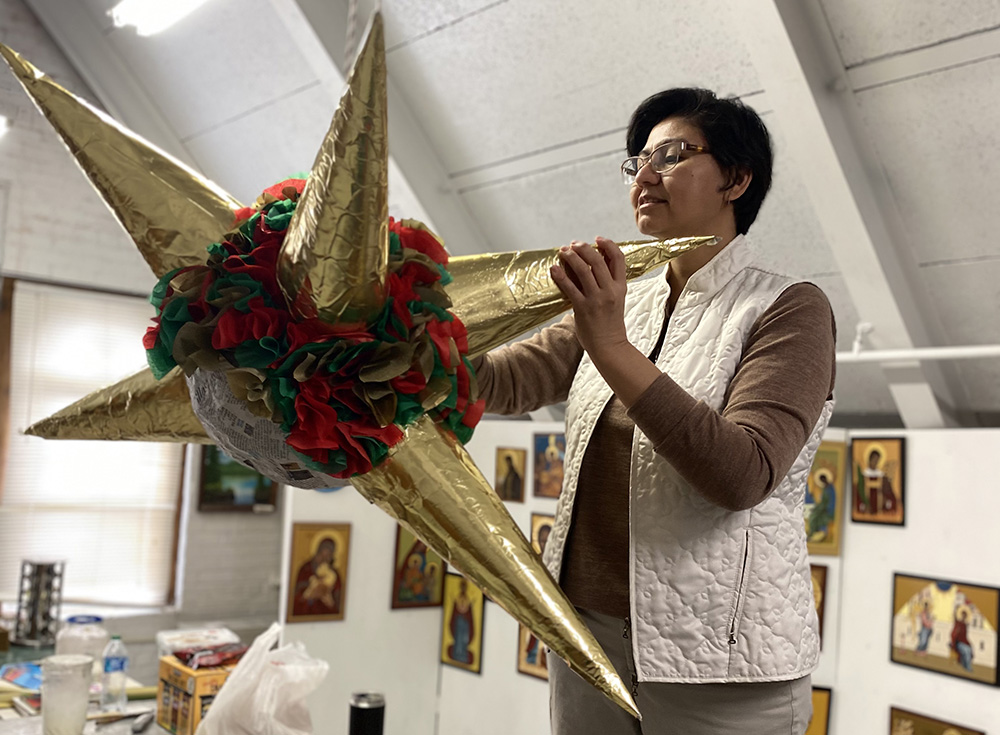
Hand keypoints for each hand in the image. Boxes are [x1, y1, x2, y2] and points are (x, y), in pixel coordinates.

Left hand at [550, 237, 628, 357]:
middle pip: (598, 260)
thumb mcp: (616, 299)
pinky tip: (554, 269)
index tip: (598, 239)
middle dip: (584, 248)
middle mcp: (610, 290)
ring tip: (563, 251)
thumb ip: (608, 282)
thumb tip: (595, 264)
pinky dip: (560, 276)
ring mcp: (596, 299)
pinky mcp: (583, 308)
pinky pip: (570, 287)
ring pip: (583, 270)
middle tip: (574, 244)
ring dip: (571, 257)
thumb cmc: (610, 323)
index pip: (618, 258)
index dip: (608, 245)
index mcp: (620, 287)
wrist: (609, 345)